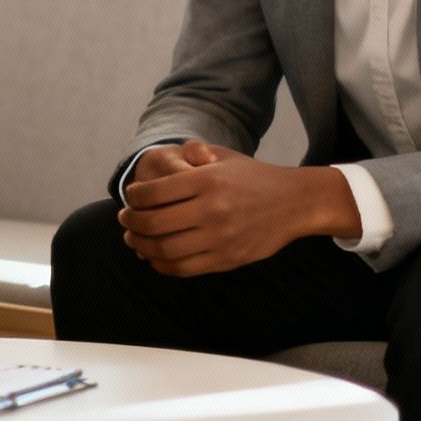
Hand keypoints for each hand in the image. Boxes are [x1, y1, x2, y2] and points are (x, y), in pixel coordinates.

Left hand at [118, 142, 359, 276]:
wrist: (296, 203)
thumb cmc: (253, 177)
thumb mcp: (224, 156)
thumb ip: (193, 153)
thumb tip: (170, 158)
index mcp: (207, 181)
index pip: (153, 192)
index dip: (133, 197)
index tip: (129, 197)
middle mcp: (212, 210)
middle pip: (153, 223)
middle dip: (130, 222)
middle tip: (124, 219)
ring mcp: (220, 238)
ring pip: (164, 249)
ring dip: (140, 246)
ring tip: (134, 239)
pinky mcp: (227, 259)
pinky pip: (183, 268)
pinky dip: (161, 264)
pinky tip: (154, 256)